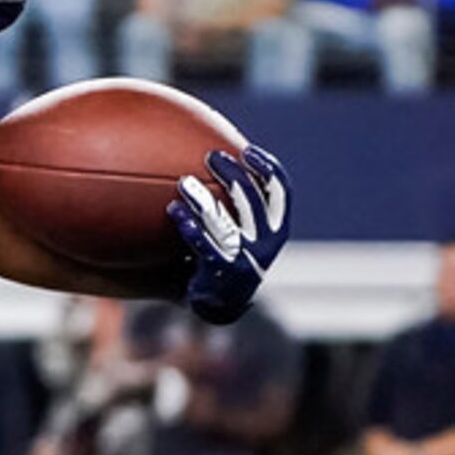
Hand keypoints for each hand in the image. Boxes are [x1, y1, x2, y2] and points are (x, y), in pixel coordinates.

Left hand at [169, 144, 289, 325]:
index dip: (267, 169)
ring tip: (184, 182)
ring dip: (204, 199)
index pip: (281, 192)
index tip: (248, 151)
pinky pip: (203, 243)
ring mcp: (245, 259)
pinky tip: (173, 208)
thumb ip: (242, 202)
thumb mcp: (245, 230)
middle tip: (211, 157)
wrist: (221, 303)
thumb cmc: (230, 254)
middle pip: (251, 200)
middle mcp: (266, 243)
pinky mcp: (222, 272)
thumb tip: (217, 157)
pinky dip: (188, 224)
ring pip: (224, 221)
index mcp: (277, 229)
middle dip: (232, 174)